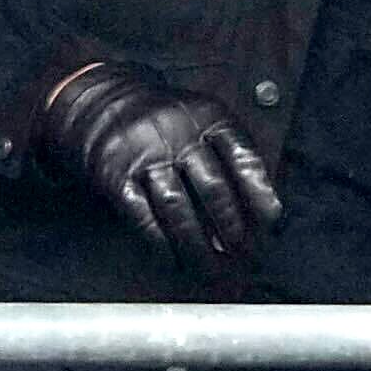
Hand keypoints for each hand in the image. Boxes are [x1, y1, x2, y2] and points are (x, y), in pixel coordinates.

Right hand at [36, 62, 281, 272]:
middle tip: (243, 254)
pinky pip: (142, 216)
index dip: (260, 193)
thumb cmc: (165, 122)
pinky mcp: (115, 175)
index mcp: (207, 117)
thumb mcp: (203, 121)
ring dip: (197, 245)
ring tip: (211, 269)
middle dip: (232, 229)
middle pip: (213, 188)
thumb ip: (232, 156)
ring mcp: (144, 155)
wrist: (99, 102)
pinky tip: (173, 259)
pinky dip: (161, 243)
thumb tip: (263, 215)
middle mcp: (177, 134)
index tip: (271, 222)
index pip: (243, 156)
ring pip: (178, 208)